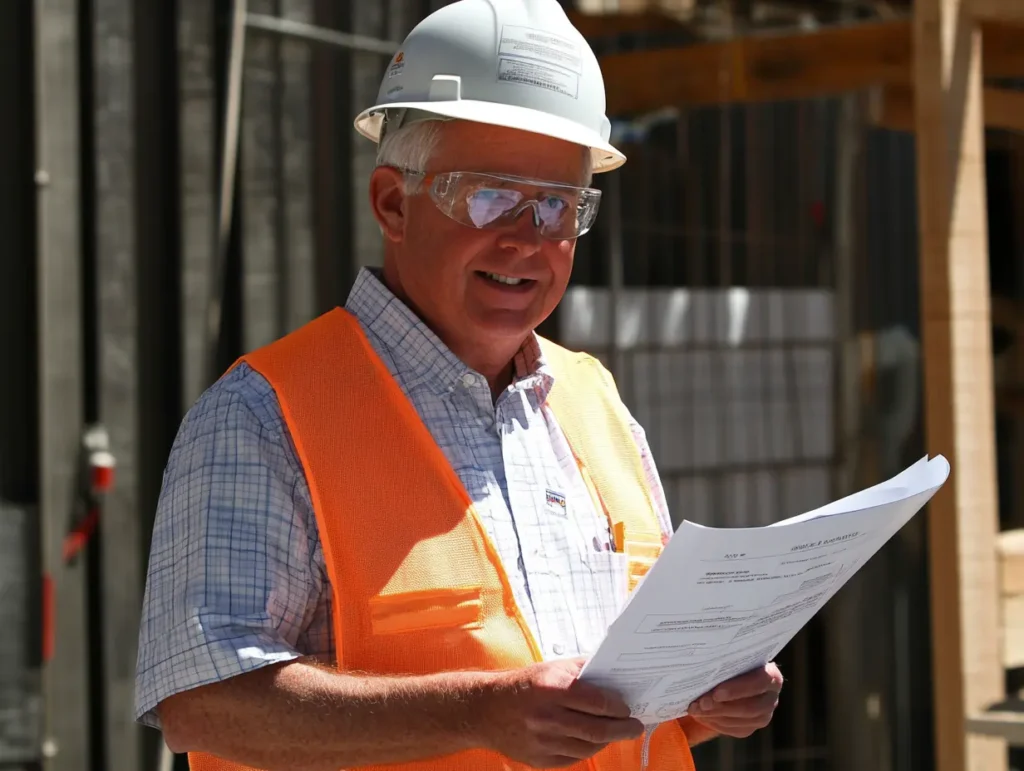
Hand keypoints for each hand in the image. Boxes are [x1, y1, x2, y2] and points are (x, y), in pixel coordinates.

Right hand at [474, 658, 645, 767]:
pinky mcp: (540, 760)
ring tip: (615, 732)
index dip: (619, 707)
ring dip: (607, 740)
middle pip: (599, 730)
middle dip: (623, 728)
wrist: (486, 710)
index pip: (599, 702)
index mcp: (553, 689)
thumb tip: (613, 674)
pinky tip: (593, 741)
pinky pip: (574, 759)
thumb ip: (581, 670)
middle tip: (635, 726)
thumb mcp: (551, 668)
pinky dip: (588, 750)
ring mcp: (544, 742)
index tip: (628, 707)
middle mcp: (549, 718)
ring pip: (589, 748)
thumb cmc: (523, 685)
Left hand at [686, 662, 782, 738]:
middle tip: (701, 703)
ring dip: (715, 715)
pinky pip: (734, 729)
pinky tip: (701, 715)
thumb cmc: (726, 661)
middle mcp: (771, 697)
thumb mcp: (727, 657)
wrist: (727, 676)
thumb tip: (704, 662)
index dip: (738, 689)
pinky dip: (715, 723)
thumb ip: (722, 660)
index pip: (760, 682)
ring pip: (741, 721)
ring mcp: (763, 715)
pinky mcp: (751, 727)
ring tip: (695, 709)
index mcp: (770, 674)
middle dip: (722, 706)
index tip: (716, 693)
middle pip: (750, 707)